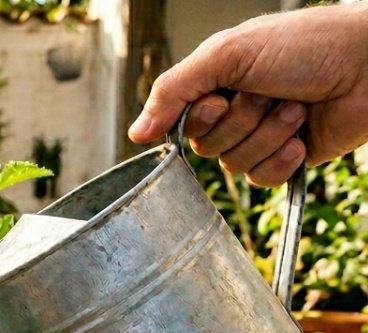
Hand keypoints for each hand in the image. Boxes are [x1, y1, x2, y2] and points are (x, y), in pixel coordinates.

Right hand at [127, 3, 367, 186]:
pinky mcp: (287, 158)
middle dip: (240, 122)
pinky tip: (300, 138)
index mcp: (215, 81)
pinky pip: (261, 180)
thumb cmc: (306, 44)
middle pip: (205, 146)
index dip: (199, 117)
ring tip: (295, 108)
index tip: (222, 96)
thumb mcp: (226, 53)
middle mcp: (234, 110)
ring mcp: (261, 135)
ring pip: (234, 164)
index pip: (178, 121)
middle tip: (269, 94)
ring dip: (267, 135)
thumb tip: (135, 133)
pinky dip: (280, 160)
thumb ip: (173, 90)